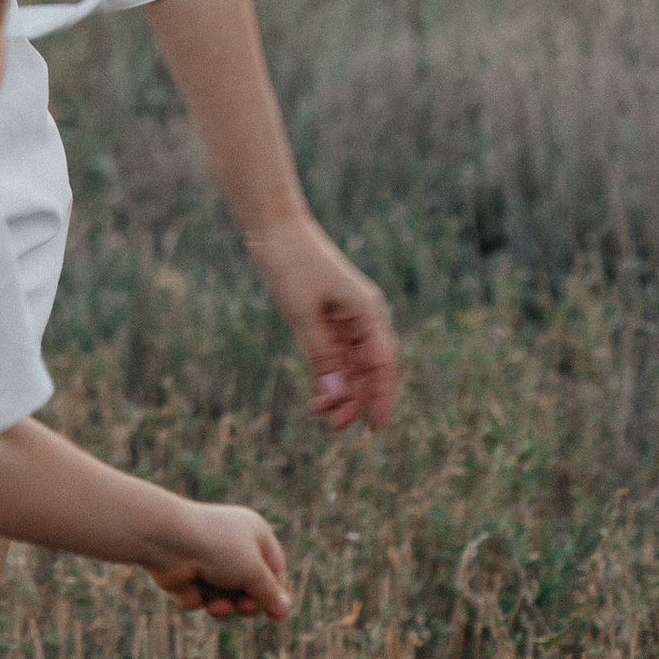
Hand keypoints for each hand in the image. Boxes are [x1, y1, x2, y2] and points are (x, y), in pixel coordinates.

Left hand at [147, 502, 290, 622]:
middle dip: (247, 603)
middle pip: (250, 587)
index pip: (274, 567)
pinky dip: (197, 598)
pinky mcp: (186, 575)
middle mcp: (232, 545)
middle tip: (243, 606)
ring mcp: (207, 561)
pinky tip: (188, 586)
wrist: (167, 540)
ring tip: (215, 605)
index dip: (276, 592)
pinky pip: (201, 598)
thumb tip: (284, 610)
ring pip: (224, 597)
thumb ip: (269, 593)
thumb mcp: (253, 571)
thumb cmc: (217, 548)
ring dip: (222, 606)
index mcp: (254, 533)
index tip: (276, 614)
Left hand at [253, 219, 398, 431]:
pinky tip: (316, 397)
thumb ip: (320, 355)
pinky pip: (332, 355)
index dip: (381, 396)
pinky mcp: (325, 319)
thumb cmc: (294, 265)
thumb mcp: (304, 314)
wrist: (275, 230)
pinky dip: (325, 375)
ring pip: (348, 365)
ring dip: (338, 390)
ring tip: (320, 416)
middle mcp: (361, 317)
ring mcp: (343, 318)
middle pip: (366, 368)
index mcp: (367, 311)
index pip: (382, 362)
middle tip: (334, 427)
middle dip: (354, 399)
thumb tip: (333, 395)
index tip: (377, 426)